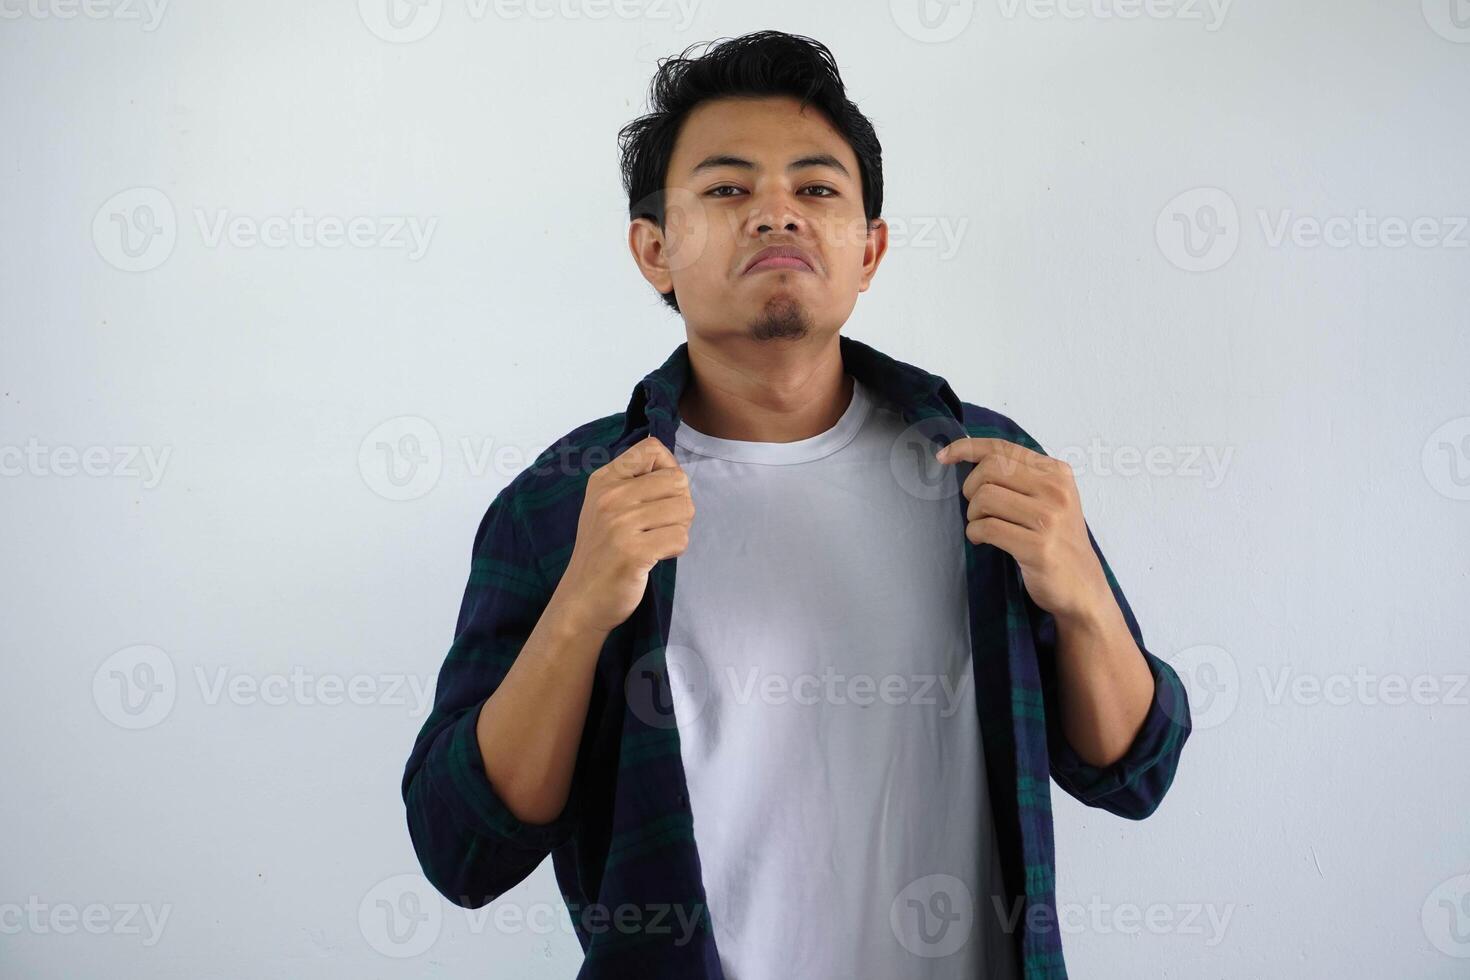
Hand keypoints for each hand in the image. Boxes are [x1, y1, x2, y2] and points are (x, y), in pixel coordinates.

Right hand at [553, 436, 694, 634]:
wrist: (581, 599)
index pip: (652, 449)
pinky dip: (675, 550)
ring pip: (684, 508)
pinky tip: (654, 557)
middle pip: (677, 480)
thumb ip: (633, 482)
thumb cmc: (602, 553)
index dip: (668, 469)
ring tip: (655, 541)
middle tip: (660, 526)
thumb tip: (672, 466)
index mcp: (604, 480)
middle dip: (679, 504)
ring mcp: (621, 524)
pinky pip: (680, 537)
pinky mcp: (633, 551)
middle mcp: (611, 497)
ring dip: (679, 529)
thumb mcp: (606, 506)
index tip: (658, 495)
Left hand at [935, 437, 1111, 624]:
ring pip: (985, 498)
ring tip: (982, 526)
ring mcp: (1050, 519)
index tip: (944, 456)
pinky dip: (976, 533)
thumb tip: (968, 455)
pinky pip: (988, 528)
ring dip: (973, 515)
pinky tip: (982, 540)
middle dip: (971, 489)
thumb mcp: (1048, 498)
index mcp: (1057, 472)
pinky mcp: (1039, 548)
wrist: (1083, 587)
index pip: (1003, 448)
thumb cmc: (1057, 540)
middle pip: (990, 469)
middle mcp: (1056, 490)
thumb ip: (1020, 476)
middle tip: (977, 509)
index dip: (967, 448)